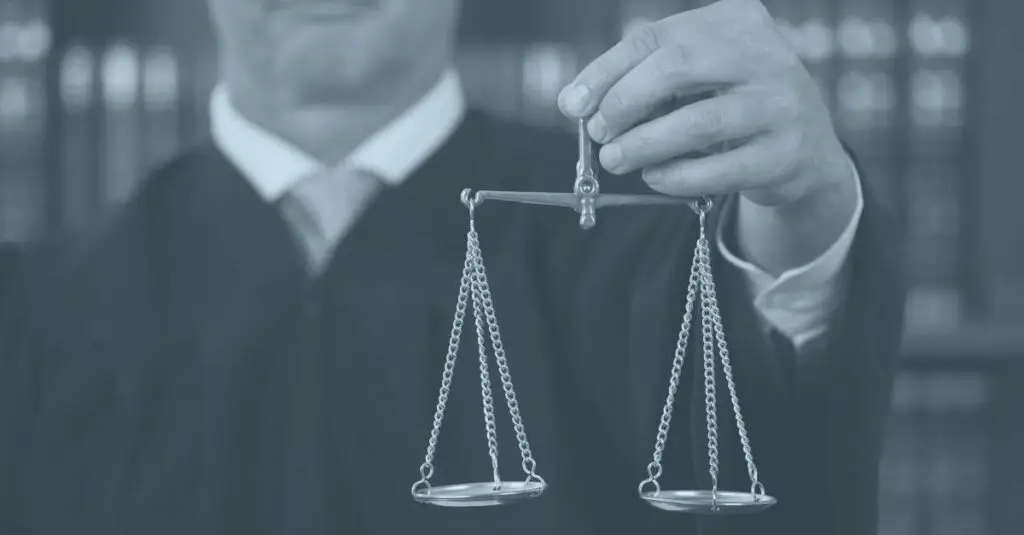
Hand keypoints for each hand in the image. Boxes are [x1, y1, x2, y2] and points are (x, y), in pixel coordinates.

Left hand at [557, 0, 854, 207]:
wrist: (805, 147)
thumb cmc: (731, 102)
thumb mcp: (696, 75)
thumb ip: (640, 80)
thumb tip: (574, 103)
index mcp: (736, 20)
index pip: (655, 38)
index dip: (605, 72)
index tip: (572, 105)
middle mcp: (765, 54)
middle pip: (678, 66)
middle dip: (625, 101)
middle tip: (599, 132)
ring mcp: (781, 105)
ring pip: (699, 122)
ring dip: (644, 143)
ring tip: (615, 159)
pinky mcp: (784, 155)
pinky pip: (719, 169)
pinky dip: (676, 175)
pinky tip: (653, 176)